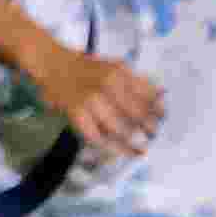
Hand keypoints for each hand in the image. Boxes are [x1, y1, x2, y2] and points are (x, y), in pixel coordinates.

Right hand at [33, 45, 163, 157]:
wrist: (52, 64)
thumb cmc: (86, 67)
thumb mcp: (114, 66)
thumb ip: (137, 81)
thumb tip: (162, 96)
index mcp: (120, 72)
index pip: (148, 96)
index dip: (158, 111)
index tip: (163, 120)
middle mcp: (107, 85)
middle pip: (137, 115)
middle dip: (148, 129)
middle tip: (152, 137)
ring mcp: (91, 100)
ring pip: (119, 129)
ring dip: (131, 143)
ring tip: (138, 151)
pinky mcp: (76, 112)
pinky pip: (97, 136)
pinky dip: (108, 147)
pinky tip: (116, 152)